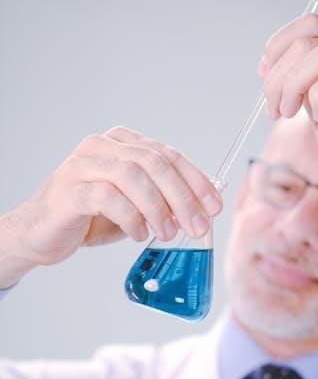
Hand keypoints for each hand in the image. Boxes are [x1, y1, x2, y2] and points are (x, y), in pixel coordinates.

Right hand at [0, 127, 221, 278]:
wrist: (42, 232)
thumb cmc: (91, 217)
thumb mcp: (136, 205)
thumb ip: (164, 199)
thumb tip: (205, 205)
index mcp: (123, 143)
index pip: (168, 155)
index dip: (196, 180)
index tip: (214, 206)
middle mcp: (103, 147)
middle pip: (154, 163)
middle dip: (183, 196)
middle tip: (198, 226)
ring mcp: (83, 165)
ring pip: (132, 176)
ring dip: (158, 208)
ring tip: (168, 233)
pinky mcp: (69, 189)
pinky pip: (107, 198)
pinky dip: (131, 218)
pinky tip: (140, 235)